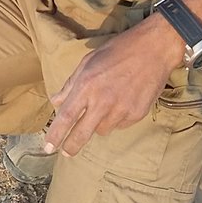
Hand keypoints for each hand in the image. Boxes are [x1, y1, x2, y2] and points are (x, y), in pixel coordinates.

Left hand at [43, 15, 184, 157]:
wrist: (154, 49)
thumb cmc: (117, 50)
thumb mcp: (88, 61)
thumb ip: (71, 83)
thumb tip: (55, 101)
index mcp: (87, 86)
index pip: (66, 116)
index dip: (55, 134)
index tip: (47, 147)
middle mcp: (103, 102)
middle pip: (82, 133)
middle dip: (71, 146)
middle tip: (66, 152)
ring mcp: (121, 110)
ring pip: (102, 130)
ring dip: (98, 124)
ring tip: (105, 105)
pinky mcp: (136, 115)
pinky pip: (120, 125)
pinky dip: (116, 119)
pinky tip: (121, 102)